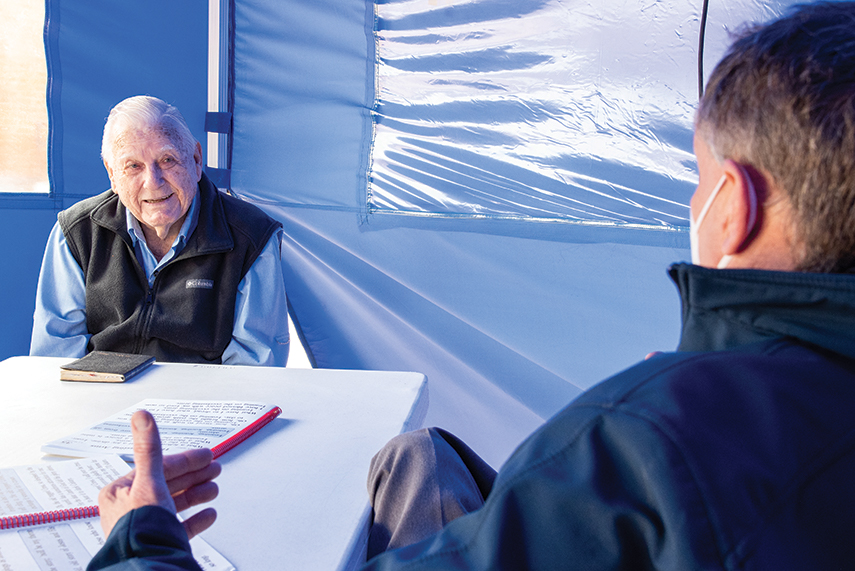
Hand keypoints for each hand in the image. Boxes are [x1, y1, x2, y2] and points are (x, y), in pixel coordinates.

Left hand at [98, 410, 221, 538]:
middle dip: (195, 475)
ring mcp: (145, 526)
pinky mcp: (158, 542)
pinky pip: (180, 527)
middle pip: (168, 484)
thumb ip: (149, 449)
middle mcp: (130, 509)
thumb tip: (142, 416)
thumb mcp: (149, 482)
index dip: (185, 460)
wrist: (147, 565)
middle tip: (214, 468)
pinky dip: (196, 518)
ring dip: (197, 493)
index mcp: (121, 493)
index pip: (158, 468)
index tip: (205, 455)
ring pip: (175, 504)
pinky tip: (208, 514)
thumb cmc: (140, 528)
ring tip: (213, 488)